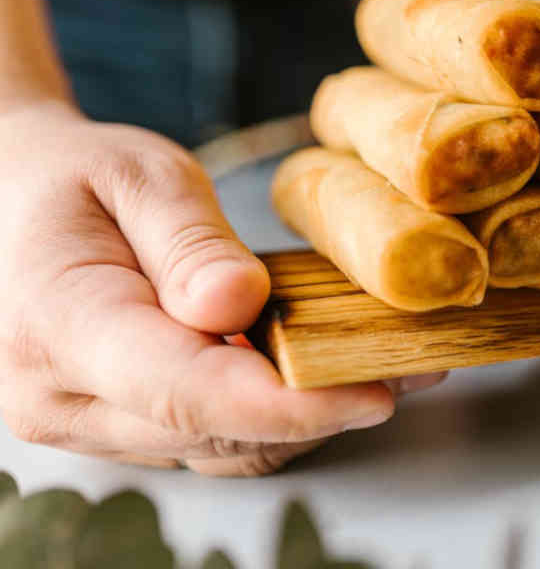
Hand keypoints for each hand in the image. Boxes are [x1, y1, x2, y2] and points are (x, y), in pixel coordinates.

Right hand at [0, 102, 440, 475]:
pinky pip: (208, 439)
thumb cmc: (73, 180)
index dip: (292, 403)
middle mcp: (63, 398)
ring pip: (218, 448)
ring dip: (307, 417)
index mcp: (60, 325)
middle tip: (415, 365)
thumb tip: (240, 305)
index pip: (189, 390)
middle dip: (322, 406)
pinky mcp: (117, 427)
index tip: (376, 392)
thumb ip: (188, 242)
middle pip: (214, 429)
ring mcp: (87, 423)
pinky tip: (326, 373)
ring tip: (387, 364)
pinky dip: (274, 414)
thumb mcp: (136, 176)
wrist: (13, 203)